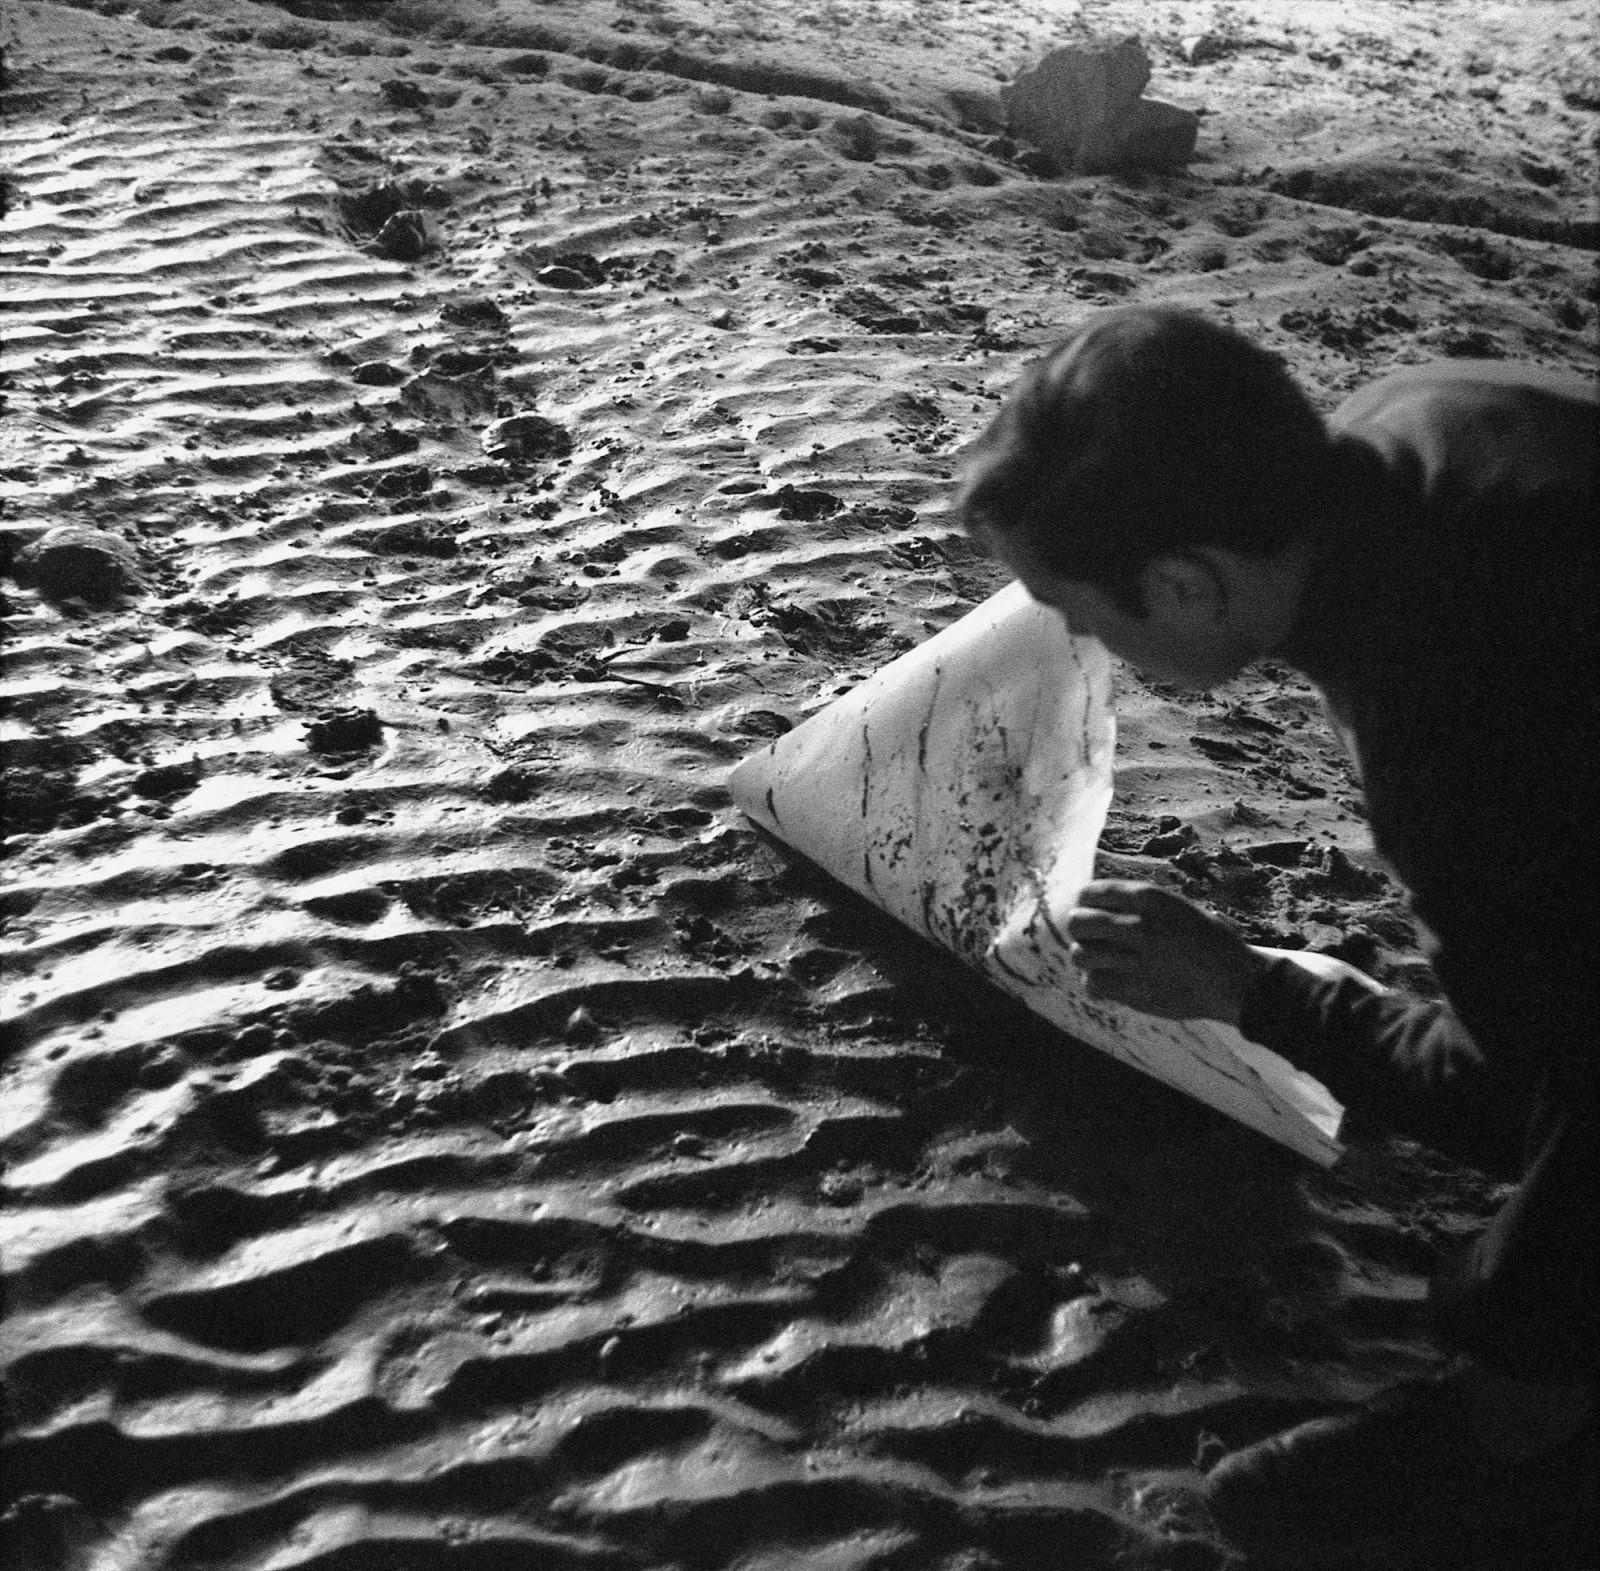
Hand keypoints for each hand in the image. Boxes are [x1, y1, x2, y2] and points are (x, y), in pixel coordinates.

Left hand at [1062, 880, 1265, 1024]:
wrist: (1235, 980)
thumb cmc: (1207, 941)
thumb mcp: (1176, 908)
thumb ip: (1139, 905)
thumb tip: (1096, 904)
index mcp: (1150, 899)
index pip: (1092, 892)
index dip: (1085, 902)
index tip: (1089, 909)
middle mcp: (1139, 925)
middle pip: (1078, 922)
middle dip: (1080, 928)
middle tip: (1089, 936)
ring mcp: (1135, 959)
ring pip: (1080, 954)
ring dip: (1087, 956)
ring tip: (1099, 960)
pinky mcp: (1135, 990)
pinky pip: (1094, 983)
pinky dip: (1096, 983)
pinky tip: (1108, 981)